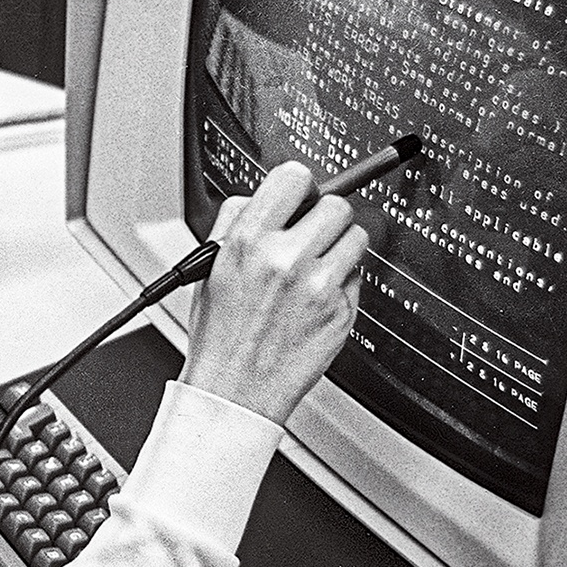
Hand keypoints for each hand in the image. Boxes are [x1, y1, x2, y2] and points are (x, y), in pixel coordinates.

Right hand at [179, 162, 366, 423]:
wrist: (234, 389)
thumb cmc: (220, 332)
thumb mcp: (210, 266)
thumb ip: (237, 222)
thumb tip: (266, 194)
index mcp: (248, 240)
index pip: (295, 177)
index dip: (300, 186)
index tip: (300, 196)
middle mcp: (286, 258)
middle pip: (337, 205)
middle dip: (325, 216)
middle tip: (311, 234)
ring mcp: (319, 286)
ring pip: (356, 237)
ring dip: (339, 246)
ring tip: (315, 266)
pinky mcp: (342, 311)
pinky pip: (357, 276)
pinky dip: (341, 282)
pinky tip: (314, 299)